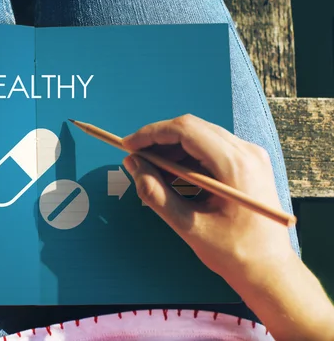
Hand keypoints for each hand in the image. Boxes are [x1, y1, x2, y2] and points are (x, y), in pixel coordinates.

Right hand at [121, 114, 295, 284]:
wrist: (272, 271)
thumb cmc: (233, 253)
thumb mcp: (188, 225)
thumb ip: (155, 193)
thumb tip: (132, 164)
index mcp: (235, 164)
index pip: (185, 130)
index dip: (152, 133)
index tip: (128, 145)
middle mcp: (246, 151)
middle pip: (193, 128)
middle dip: (160, 139)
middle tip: (136, 157)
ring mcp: (251, 154)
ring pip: (201, 135)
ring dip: (173, 148)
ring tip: (153, 169)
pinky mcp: (250, 162)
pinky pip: (212, 146)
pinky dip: (189, 156)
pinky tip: (174, 175)